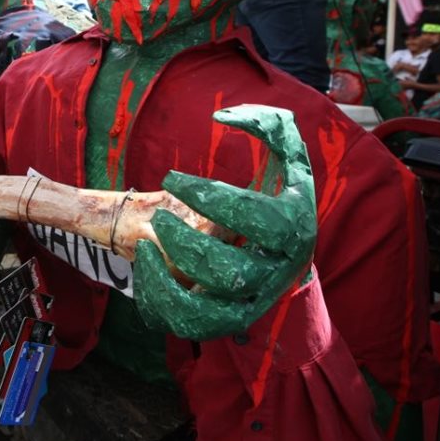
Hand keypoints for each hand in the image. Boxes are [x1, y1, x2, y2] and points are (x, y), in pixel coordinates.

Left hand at [133, 105, 316, 340]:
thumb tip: (221, 115)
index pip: (256, 221)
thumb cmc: (281, 193)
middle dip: (187, 244)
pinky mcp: (227, 319)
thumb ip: (268, 124)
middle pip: (230, 272)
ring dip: (169, 283)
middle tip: (161, 217)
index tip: (172, 177)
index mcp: (294, 229)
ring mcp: (251, 301)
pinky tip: (146, 269)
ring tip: (146, 248)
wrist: (289, 250)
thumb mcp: (288, 154)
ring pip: (208, 312)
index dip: (210, 198)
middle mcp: (275, 272)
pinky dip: (162, 302)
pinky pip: (189, 325)